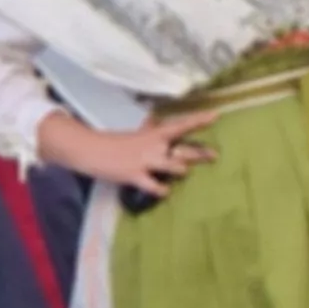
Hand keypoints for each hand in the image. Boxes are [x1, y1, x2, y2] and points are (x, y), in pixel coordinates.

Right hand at [41, 108, 223, 193]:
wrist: (91, 149)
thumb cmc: (115, 142)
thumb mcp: (137, 133)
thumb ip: (149, 128)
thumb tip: (153, 117)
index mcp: (154, 134)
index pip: (181, 125)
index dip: (199, 120)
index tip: (217, 115)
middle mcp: (154, 146)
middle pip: (184, 150)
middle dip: (200, 154)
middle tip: (215, 156)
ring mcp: (145, 161)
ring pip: (174, 166)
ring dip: (181, 171)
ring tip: (183, 172)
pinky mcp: (135, 175)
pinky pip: (154, 185)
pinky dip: (161, 190)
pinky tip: (164, 192)